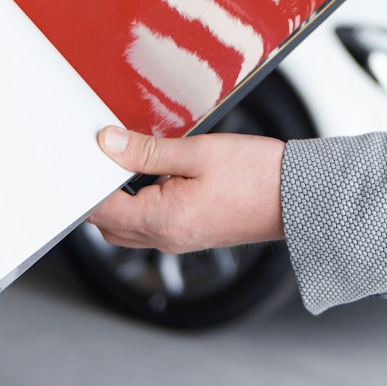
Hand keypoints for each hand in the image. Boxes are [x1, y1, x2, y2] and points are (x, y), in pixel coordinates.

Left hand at [85, 126, 285, 252]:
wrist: (298, 195)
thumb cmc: (257, 175)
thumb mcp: (197, 152)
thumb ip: (147, 151)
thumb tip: (109, 145)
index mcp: (162, 221)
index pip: (101, 210)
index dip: (88, 183)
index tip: (88, 156)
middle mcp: (167, 239)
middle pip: (109, 226)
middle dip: (98, 196)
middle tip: (103, 159)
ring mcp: (180, 240)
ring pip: (129, 229)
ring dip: (120, 203)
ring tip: (130, 164)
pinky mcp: (193, 234)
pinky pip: (152, 227)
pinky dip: (141, 206)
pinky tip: (156, 177)